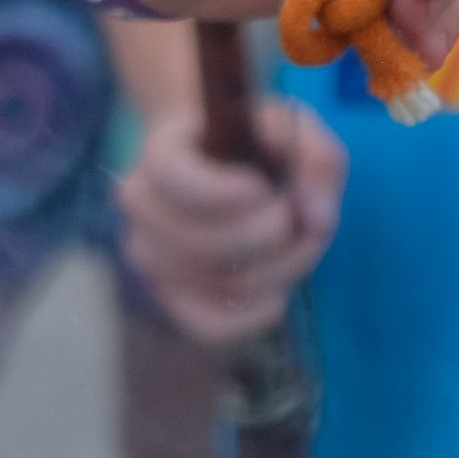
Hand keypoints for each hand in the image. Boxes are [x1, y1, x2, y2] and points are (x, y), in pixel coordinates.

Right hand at [116, 94, 344, 346]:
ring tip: (295, 247)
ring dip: (278, 271)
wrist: (223, 170)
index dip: (224, 190)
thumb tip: (315, 218)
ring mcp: (150, 255)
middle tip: (295, 215)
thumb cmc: (257, 145)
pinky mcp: (170, 297)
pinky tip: (277, 294)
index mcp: (162, 151)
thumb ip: (317, 159)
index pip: (171, 177)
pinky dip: (255, 316)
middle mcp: (141, 205)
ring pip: (217, 283)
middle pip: (201, 242)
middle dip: (271, 233)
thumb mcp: (297, 131)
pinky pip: (209, 326)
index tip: (261, 185)